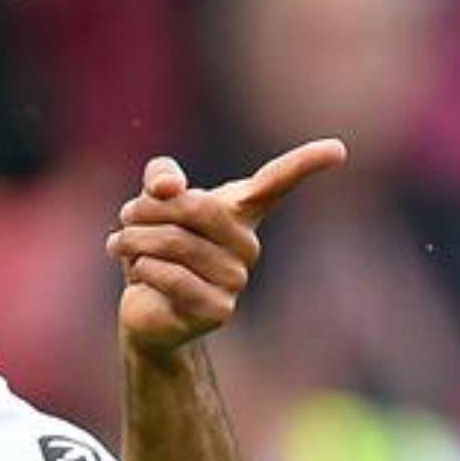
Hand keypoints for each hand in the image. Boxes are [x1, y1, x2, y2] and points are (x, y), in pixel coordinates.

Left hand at [105, 139, 347, 356]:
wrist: (145, 307)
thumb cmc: (154, 246)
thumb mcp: (152, 201)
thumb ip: (161, 176)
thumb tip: (168, 187)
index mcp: (240, 212)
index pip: (277, 182)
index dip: (304, 164)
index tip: (337, 149)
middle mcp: (248, 244)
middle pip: (196, 206)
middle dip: (148, 208)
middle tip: (126, 216)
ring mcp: (237, 279)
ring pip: (175, 242)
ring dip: (134, 239)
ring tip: (121, 244)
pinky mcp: (219, 310)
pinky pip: (172, 276)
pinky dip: (143, 269)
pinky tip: (138, 274)